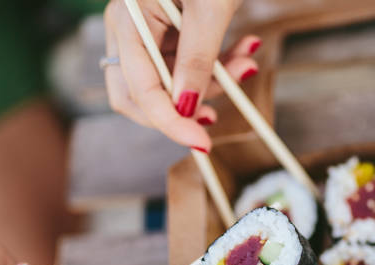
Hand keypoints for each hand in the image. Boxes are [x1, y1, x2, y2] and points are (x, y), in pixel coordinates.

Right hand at [104, 0, 259, 151]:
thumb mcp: (209, 9)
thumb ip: (197, 60)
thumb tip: (186, 110)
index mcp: (127, 18)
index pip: (138, 89)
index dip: (169, 121)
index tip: (201, 142)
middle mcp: (129, 30)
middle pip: (140, 97)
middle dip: (183, 109)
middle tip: (218, 116)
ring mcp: (147, 34)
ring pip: (170, 85)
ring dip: (213, 84)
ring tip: (247, 62)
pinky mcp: (169, 36)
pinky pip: (187, 68)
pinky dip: (218, 68)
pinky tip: (245, 52)